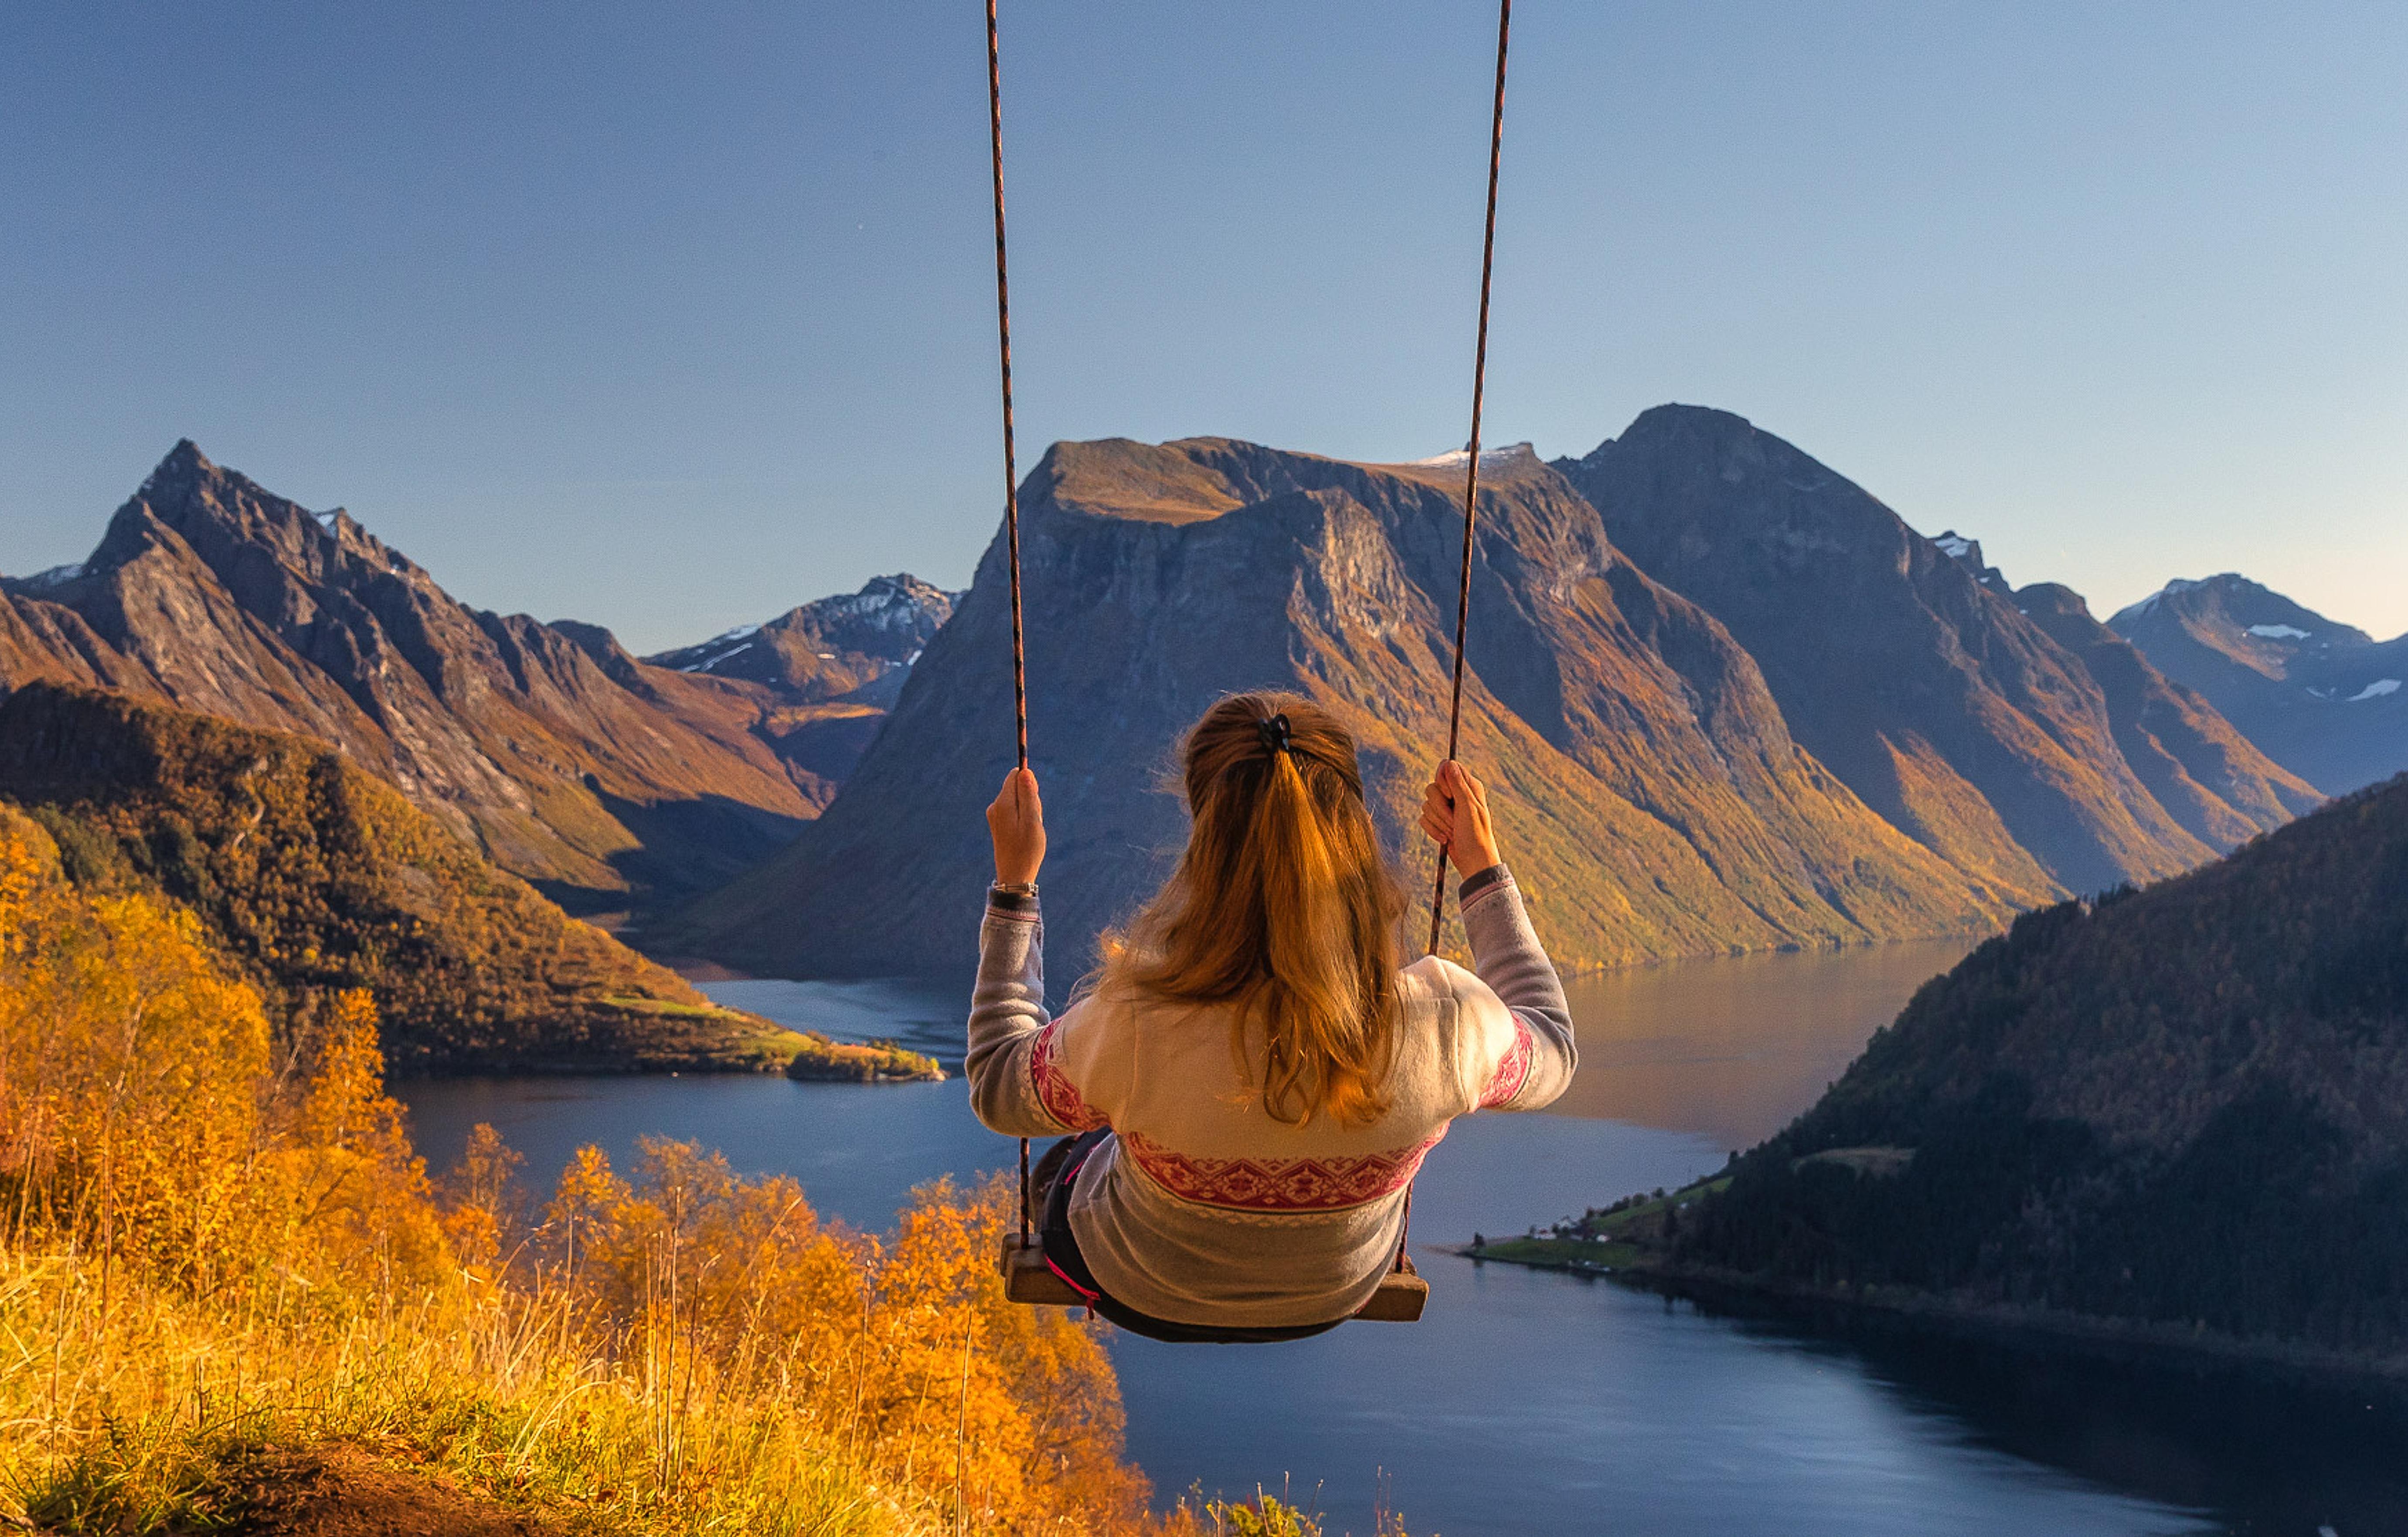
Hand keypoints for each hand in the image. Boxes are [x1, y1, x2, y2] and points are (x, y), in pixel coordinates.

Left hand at [986, 767, 1045, 885]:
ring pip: (1018, 800)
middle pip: (1017, 787)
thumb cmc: (1027, 849)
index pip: (1015, 775)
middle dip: (1031, 798)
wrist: (1015, 875)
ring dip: (1030, 810)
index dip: (1030, 784)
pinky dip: (1025, 818)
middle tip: (1035, 820)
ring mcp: (995, 815)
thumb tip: (1025, 771)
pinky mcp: (999, 823)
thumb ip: (1029, 795)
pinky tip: (1026, 834)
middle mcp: (995, 807)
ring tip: (1031, 830)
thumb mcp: (1033, 820)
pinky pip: (1015, 811)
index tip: (1035, 801)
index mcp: (1002, 803)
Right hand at [1419, 759, 1500, 875]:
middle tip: (1453, 819)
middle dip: (1439, 806)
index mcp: (1469, 787)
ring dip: (1438, 821)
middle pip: (1432, 788)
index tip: (1449, 794)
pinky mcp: (1438, 822)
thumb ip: (1458, 784)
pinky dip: (1432, 830)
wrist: (1473, 862)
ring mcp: (1446, 810)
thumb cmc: (1475, 834)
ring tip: (1452, 832)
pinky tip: (1445, 839)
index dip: (1443, 780)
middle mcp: (1456, 796)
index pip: (1447, 769)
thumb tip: (1448, 762)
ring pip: (1426, 804)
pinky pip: (1423, 818)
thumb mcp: (1468, 807)